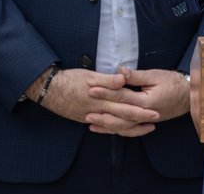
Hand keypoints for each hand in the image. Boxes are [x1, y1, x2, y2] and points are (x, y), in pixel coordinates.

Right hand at [33, 68, 159, 133]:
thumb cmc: (70, 79)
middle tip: (155, 121)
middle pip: (122, 119)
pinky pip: (103, 126)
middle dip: (140, 121)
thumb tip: (123, 81)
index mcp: (101, 100)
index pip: (125, 107)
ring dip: (129, 127)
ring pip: (114, 126)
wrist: (48, 90)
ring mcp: (91, 117)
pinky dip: (114, 128)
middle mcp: (97, 112)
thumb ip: (107, 80)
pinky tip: (121, 127)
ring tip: (143, 127)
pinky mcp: (85, 118)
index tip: (155, 112)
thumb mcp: (89, 76)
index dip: (141, 111)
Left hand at [86, 67, 190, 135]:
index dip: (106, 92)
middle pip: (118, 114)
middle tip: (85, 106)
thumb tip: (120, 71)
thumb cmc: (173, 83)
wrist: (189, 97)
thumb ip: (136, 76)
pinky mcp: (143, 122)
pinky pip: (127, 128)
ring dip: (105, 123)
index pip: (121, 96)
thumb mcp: (156, 75)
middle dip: (101, 110)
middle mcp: (143, 114)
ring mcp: (143, 120)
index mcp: (146, 101)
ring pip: (121, 126)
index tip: (91, 88)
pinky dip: (114, 129)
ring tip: (89, 121)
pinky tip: (103, 127)